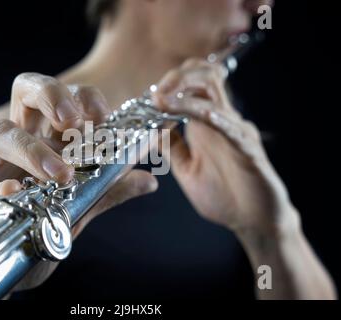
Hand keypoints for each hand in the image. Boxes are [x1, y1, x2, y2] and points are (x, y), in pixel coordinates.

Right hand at [0, 73, 157, 291]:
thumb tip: (148, 180)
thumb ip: (107, 191)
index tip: (102, 116)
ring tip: (58, 175)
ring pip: (2, 135)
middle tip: (73, 122)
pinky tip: (14, 192)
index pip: (62, 99)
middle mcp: (16, 146)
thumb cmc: (32, 227)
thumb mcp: (76, 209)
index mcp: (44, 142)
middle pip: (25, 92)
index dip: (82, 97)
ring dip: (33, 150)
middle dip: (50, 95)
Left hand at [153, 59, 299, 238]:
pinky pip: (231, 128)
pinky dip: (211, 117)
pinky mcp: (248, 151)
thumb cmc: (224, 195)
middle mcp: (222, 122)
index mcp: (206, 125)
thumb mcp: (187, 169)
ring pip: (215, 98)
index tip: (148, 97)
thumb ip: (172, 148)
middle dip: (178, 77)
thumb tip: (151, 131)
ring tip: (161, 100)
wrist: (253, 221)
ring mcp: (236, 133)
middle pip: (206, 79)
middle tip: (155, 92)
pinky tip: (196, 114)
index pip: (192, 86)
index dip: (169, 84)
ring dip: (185, 96)